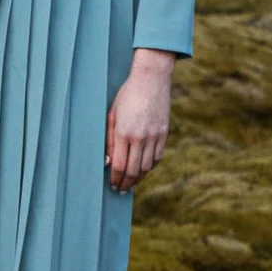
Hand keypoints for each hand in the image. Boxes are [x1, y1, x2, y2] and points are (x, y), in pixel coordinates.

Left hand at [106, 48, 174, 193]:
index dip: (115, 179)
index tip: (112, 185)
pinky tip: (142, 170)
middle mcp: (140, 138)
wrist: (151, 80)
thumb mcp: (112, 114)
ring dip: (137, 178)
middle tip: (120, 190)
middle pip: (133, 171)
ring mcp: (154, 137)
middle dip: (125, 184)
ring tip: (130, 183)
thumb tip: (107, 162)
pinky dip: (149, 167)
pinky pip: (156, 158)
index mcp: (123, 133)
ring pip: (146, 167)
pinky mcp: (163, 134)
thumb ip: (108, 140)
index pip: (119, 166)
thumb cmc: (126, 95)